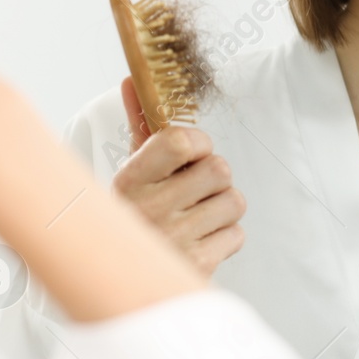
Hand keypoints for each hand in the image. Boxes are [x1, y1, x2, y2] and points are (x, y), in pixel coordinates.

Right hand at [112, 77, 244, 276]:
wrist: (121, 279)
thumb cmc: (134, 215)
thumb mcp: (130, 171)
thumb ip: (139, 125)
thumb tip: (132, 79)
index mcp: (131, 179)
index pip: (180, 140)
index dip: (198, 143)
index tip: (190, 154)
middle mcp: (151, 208)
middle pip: (219, 169)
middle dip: (214, 179)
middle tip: (194, 190)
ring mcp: (175, 239)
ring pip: (234, 201)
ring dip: (222, 208)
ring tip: (197, 216)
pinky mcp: (197, 266)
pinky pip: (237, 235)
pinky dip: (225, 237)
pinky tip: (201, 240)